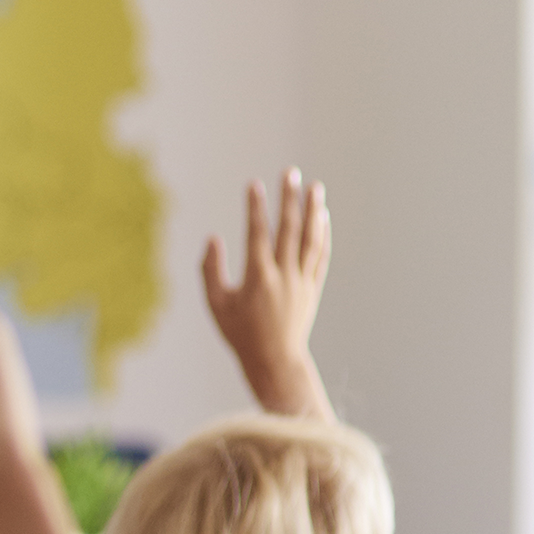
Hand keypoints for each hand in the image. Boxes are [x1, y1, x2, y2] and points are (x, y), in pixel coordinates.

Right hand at [199, 168, 334, 418]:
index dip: (255, 208)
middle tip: (290, 173)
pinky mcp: (312, 288)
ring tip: (315, 187)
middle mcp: (284, 275)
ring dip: (313, 211)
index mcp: (258, 278)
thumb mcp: (216, 304)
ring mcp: (302, 280)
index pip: (257, 234)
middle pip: (289, 229)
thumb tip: (212, 239)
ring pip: (311, 238)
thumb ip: (211, 270)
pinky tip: (323, 217)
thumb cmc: (239, 334)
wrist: (274, 361)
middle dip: (289, 199)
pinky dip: (323, 234)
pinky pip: (320, 255)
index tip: (254, 185)